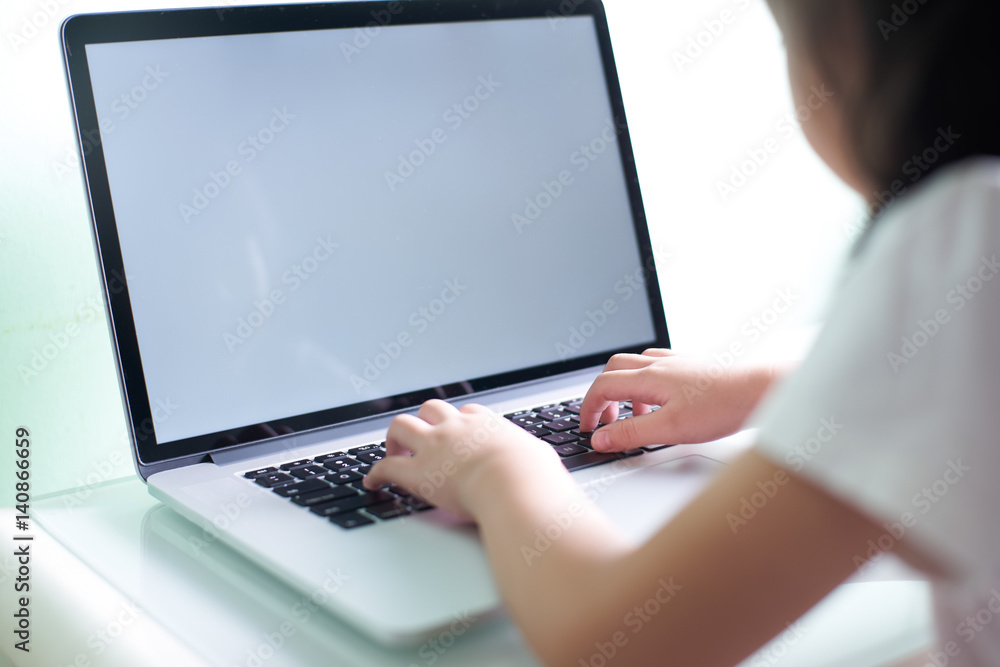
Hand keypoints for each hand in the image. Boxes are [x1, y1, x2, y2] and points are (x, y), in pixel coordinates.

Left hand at [363, 399, 566, 520]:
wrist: (515, 486)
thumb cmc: (533, 476)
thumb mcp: (540, 458)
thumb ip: (533, 458)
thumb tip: (540, 465)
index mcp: (487, 424)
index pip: (467, 413)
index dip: (459, 423)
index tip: (457, 433)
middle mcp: (457, 428)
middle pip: (430, 409)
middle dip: (423, 421)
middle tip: (420, 439)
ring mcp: (434, 447)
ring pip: (401, 426)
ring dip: (394, 439)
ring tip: (392, 453)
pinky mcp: (417, 472)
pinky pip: (386, 467)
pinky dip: (375, 474)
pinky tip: (372, 483)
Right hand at [580, 349, 789, 451]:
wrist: (760, 391)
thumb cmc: (723, 406)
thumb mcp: (670, 429)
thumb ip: (632, 433)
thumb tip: (601, 438)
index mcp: (649, 377)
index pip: (602, 386)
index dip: (588, 409)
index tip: (588, 428)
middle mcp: (660, 363)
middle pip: (613, 370)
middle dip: (601, 395)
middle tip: (605, 421)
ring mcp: (677, 362)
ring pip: (635, 366)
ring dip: (624, 390)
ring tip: (634, 417)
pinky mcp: (693, 366)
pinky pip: (658, 367)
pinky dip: (647, 384)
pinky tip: (661, 401)